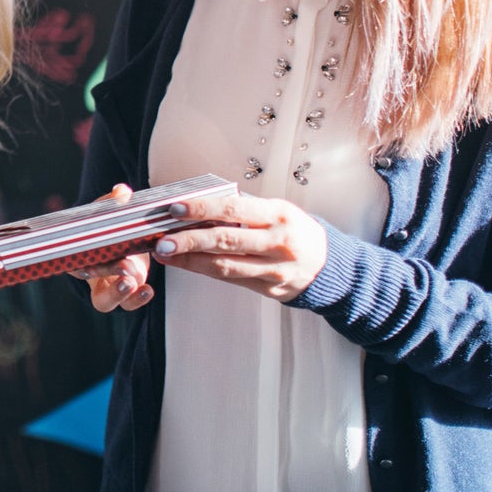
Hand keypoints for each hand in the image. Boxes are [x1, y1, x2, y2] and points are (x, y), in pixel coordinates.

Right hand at [69, 183, 154, 312]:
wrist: (121, 235)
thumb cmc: (106, 224)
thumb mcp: (106, 211)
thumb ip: (112, 202)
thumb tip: (122, 191)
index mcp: (78, 254)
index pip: (74, 264)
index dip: (80, 267)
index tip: (91, 264)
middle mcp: (90, 274)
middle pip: (87, 280)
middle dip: (108, 278)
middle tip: (126, 271)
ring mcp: (107, 285)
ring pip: (106, 302)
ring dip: (120, 295)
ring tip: (134, 283)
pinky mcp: (126, 291)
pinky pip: (128, 302)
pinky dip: (137, 299)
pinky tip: (148, 290)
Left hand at [150, 191, 325, 301]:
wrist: (329, 267)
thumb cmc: (297, 231)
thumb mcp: (279, 211)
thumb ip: (245, 208)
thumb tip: (201, 202)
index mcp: (279, 216)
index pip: (234, 209)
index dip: (202, 208)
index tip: (175, 209)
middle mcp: (278, 243)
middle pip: (226, 241)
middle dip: (189, 240)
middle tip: (162, 239)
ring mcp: (275, 270)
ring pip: (225, 266)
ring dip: (191, 260)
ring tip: (166, 253)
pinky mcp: (269, 290)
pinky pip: (232, 280)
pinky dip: (205, 271)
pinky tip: (186, 264)